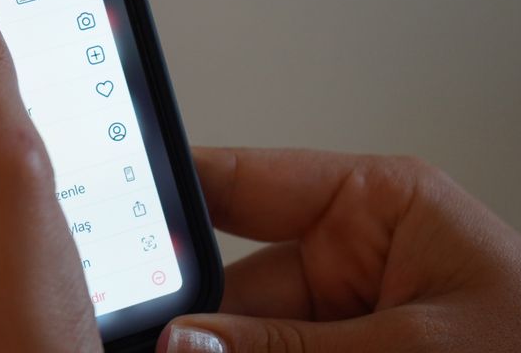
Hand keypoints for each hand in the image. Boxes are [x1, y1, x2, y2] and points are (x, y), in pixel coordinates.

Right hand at [162, 148, 520, 351]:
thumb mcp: (415, 347)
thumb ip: (289, 346)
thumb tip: (186, 342)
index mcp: (375, 206)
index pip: (240, 184)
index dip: (166, 193)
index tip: (105, 209)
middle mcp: (352, 258)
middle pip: (228, 282)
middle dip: (183, 314)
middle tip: (138, 335)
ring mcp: (346, 323)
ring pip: (243, 337)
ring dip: (204, 349)